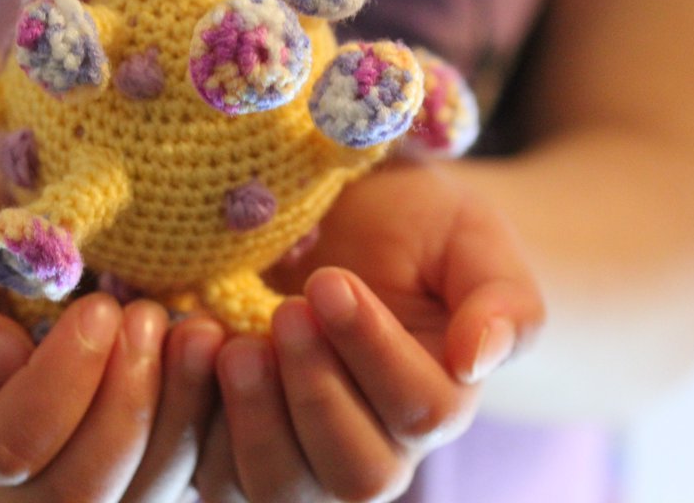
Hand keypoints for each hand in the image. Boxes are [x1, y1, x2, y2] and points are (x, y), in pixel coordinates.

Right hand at [0, 163, 225, 501]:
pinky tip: (217, 356)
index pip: (7, 444)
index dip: (61, 383)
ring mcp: (76, 482)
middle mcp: (5, 482)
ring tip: (197, 331)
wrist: (19, 249)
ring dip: (179, 412)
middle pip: (77, 492)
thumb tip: (0, 360)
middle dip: (127, 403)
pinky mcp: (137, 470)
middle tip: (150, 315)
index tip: (98, 306)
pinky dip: (211, 422)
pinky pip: (183, 476)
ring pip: (139, 495)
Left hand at [195, 161, 545, 501]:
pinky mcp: (239, 447)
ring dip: (256, 420)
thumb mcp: (466, 235)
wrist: (340, 218)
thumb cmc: (409, 224)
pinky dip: (199, 428)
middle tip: (284, 311)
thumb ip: (499, 298)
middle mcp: (378, 446)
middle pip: (358, 474)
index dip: (372, 350)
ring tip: (229, 343)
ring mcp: (305, 455)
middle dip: (315, 391)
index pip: (421, 409)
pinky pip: (218, 476)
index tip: (329, 282)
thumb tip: (478, 360)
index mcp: (440, 399)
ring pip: (284, 489)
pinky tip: (194, 356)